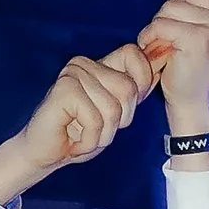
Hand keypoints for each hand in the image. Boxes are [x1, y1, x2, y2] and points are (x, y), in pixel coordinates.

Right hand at [0, 45, 155, 199]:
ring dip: (103, 134)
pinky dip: (89, 140)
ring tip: (85, 134)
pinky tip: (74, 139)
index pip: (133, 54)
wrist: (46, 154)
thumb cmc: (81, 135)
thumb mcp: (117, 113)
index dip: (140, 83)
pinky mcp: (63, 90)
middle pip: (128, 89)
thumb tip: (162, 61)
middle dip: (119, 120)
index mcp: (99, 65)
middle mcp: (84, 64)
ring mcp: (72, 74)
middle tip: (97, 128)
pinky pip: (95, 120)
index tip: (123, 111)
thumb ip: (136, 90)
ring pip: (113, 109)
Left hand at [137, 0, 208, 135]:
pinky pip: (162, 22)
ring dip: (160, 22)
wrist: (191, 99)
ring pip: (172, 4)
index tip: (195, 4)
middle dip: (174, 5)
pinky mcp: (197, 41)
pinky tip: (157, 49)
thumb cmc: (194, 60)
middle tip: (176, 31)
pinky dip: (151, 35)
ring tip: (167, 42)